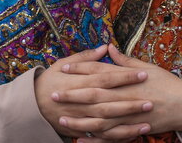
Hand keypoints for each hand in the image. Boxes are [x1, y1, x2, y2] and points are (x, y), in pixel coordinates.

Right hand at [34, 45, 150, 139]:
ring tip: (146, 120)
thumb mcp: (63, 64)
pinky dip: (116, 136)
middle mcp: (81, 102)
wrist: (31, 105)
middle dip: (130, 102)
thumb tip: (106, 47)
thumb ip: (86, 57)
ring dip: (127, 122)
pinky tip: (133, 134)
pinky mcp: (81, 130)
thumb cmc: (49, 81)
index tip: (143, 74)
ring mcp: (81, 118)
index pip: (106, 78)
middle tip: (150, 100)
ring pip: (107, 122)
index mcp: (78, 82)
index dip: (125, 76)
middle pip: (109, 102)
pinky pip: (100, 136)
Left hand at [55, 45, 181, 138]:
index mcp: (126, 79)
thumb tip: (109, 48)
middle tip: (52, 94)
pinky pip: (109, 137)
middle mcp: (124, 97)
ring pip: (97, 119)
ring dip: (78, 119)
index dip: (80, 69)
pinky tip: (80, 140)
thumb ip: (125, 60)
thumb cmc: (167, 84)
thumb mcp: (147, 67)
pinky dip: (94, 140)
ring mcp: (127, 115)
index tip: (63, 68)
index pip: (98, 72)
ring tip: (61, 118)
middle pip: (92, 96)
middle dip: (71, 95)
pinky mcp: (131, 129)